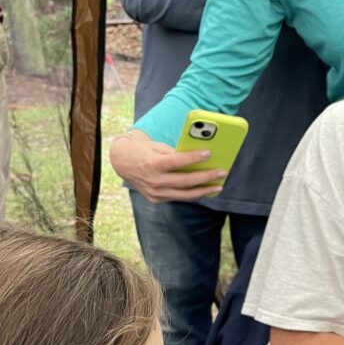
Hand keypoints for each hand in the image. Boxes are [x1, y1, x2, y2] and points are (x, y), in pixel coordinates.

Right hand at [109, 129, 227, 202]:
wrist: (122, 162)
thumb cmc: (142, 150)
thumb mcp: (156, 146)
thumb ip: (174, 152)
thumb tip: (196, 156)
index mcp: (152, 164)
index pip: (176, 161)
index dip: (193, 158)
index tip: (209, 153)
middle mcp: (154, 181)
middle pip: (184, 181)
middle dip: (206, 178)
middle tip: (221, 173)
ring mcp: (155, 192)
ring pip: (184, 194)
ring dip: (203, 190)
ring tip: (218, 186)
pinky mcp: (156, 199)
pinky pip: (178, 197)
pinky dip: (192, 194)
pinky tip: (204, 190)